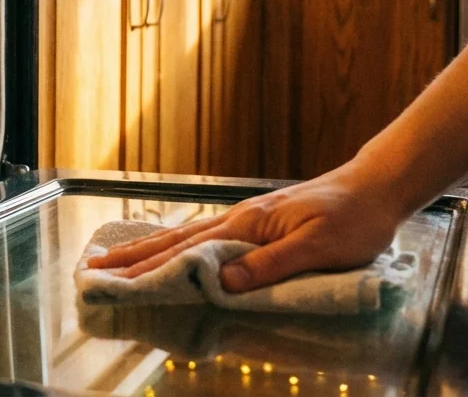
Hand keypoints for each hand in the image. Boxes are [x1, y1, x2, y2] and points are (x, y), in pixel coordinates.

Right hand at [84, 166, 409, 292]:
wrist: (375, 187)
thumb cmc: (353, 218)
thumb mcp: (317, 247)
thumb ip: (269, 264)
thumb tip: (221, 280)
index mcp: (247, 224)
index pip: (187, 252)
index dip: (148, 269)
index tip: (113, 281)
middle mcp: (238, 218)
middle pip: (174, 242)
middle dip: (132, 258)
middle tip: (93, 271)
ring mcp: (245, 220)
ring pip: (185, 238)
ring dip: (148, 252)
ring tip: (116, 263)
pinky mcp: (256, 224)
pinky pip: (204, 238)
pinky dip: (177, 247)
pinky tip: (169, 253)